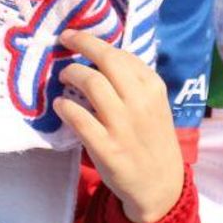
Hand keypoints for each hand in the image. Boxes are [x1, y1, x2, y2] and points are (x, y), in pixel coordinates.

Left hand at [53, 29, 184, 222]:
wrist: (161, 185)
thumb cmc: (152, 138)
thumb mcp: (154, 104)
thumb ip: (133, 81)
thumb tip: (100, 55)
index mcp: (153, 88)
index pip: (120, 54)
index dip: (93, 41)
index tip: (76, 37)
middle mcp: (139, 102)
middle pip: (106, 60)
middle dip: (81, 44)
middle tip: (64, 41)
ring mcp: (122, 125)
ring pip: (91, 83)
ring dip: (71, 74)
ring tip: (64, 77)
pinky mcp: (107, 147)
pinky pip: (79, 118)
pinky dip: (65, 106)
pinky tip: (61, 105)